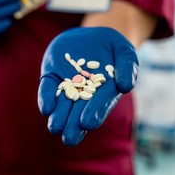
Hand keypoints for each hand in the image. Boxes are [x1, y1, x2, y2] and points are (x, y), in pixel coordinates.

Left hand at [38, 27, 138, 145]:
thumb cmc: (113, 48)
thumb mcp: (125, 52)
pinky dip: (46, 98)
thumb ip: (128, 68)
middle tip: (69, 138)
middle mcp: (84, 95)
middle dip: (73, 126)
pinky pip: (47, 88)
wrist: (92, 36)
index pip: (99, 105)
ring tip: (55, 127)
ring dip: (58, 117)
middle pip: (78, 113)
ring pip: (62, 105)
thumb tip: (125, 86)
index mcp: (104, 93)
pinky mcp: (52, 76)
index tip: (87, 122)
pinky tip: (46, 108)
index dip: (94, 113)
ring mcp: (67, 86)